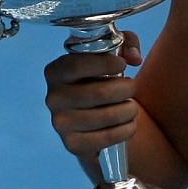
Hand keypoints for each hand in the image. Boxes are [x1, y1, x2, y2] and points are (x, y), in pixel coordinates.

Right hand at [41, 30, 142, 158]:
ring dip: (129, 110)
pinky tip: (129, 124)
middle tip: (132, 87)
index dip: (104, 64)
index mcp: (55, 72)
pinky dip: (126, 130)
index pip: (77, 66)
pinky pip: (107, 137)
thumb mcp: (111, 54)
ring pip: (106, 116)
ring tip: (132, 106)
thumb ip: (126, 44)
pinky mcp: (73, 144)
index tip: (122, 64)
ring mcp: (61, 123)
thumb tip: (134, 58)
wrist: (91, 120)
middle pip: (98, 93)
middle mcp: (53, 98)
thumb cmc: (100, 80)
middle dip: (125, 89)